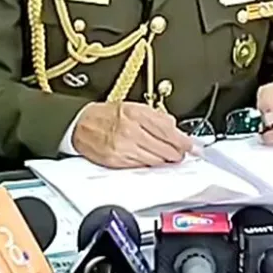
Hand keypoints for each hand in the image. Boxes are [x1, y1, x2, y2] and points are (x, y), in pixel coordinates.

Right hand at [71, 101, 193, 168]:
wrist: (80, 125)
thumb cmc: (105, 115)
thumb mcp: (132, 106)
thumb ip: (155, 116)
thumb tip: (174, 128)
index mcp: (136, 113)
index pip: (168, 130)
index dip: (183, 141)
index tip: (192, 146)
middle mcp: (131, 130)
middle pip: (165, 147)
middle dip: (177, 152)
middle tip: (182, 153)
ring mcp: (124, 147)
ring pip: (156, 160)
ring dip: (166, 160)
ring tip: (169, 157)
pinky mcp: (118, 161)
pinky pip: (142, 166)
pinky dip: (151, 164)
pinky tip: (153, 160)